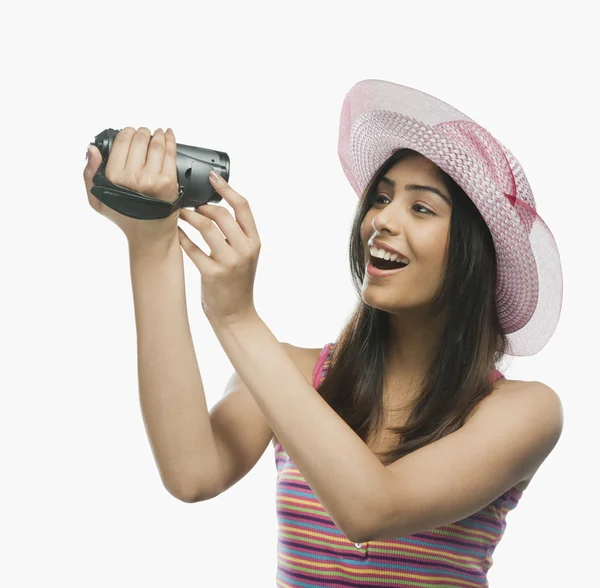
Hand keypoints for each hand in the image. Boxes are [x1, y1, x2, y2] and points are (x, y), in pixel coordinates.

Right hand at [83, 127, 179, 249]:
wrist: (150, 235)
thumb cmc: (125, 217)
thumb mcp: (97, 199)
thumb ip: (89, 173)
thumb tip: (92, 149)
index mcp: (114, 178)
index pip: (122, 141)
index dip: (127, 133)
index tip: (130, 133)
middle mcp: (133, 177)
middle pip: (140, 139)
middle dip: (142, 132)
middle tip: (144, 133)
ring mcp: (153, 179)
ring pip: (156, 144)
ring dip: (157, 134)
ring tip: (157, 133)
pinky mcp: (169, 182)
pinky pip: (170, 154)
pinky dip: (170, 140)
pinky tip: (168, 135)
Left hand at [177, 172, 260, 324]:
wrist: (236, 314)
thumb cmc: (237, 282)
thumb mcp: (245, 255)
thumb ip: (236, 234)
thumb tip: (214, 206)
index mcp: (255, 242)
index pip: (243, 207)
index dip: (226, 188)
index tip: (212, 177)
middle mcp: (245, 250)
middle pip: (221, 214)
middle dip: (202, 206)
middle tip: (190, 206)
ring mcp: (229, 262)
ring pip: (206, 227)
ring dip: (189, 217)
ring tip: (180, 214)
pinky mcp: (212, 274)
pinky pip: (192, 248)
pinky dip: (181, 237)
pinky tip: (175, 232)